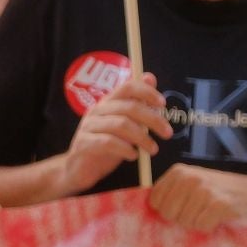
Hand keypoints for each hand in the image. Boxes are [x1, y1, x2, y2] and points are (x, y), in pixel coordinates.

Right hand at [59, 73, 171, 195]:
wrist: (79, 169)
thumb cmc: (105, 147)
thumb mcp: (125, 125)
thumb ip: (137, 104)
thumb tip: (150, 77)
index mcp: (107, 103)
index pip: (128, 87)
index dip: (147, 92)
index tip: (162, 104)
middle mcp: (97, 110)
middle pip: (129, 107)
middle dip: (152, 119)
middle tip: (167, 133)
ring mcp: (88, 126)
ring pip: (121, 125)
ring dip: (142, 137)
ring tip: (152, 149)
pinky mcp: (83, 143)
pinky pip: (108, 142)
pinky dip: (125, 149)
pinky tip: (133, 156)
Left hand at [148, 163, 246, 230]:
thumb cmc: (220, 194)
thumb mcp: (192, 185)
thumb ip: (170, 193)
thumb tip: (137, 212)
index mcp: (178, 172)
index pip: (155, 203)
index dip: (169, 211)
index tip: (186, 206)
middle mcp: (189, 178)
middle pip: (168, 214)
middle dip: (183, 219)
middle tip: (201, 211)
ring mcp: (204, 190)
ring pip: (184, 222)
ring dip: (198, 223)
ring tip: (211, 212)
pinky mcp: (218, 204)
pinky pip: (201, 226)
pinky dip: (210, 227)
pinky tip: (220, 217)